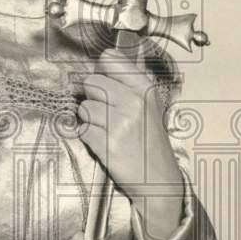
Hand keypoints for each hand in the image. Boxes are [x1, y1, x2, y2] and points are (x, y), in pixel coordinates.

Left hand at [77, 49, 183, 239]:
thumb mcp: (149, 106)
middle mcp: (133, 101)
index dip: (98, 70)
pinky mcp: (108, 144)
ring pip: (84, 107)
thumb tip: (93, 67)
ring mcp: (120, 123)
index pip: (109, 58)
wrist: (158, 180)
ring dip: (89, 119)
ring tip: (106, 131)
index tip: (99, 83)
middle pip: (91, 82)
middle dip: (91, 97)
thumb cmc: (150, 143)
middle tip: (103, 113)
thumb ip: (127, 84)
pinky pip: (82, 130)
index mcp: (145, 88)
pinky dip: (88, 137)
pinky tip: (103, 143)